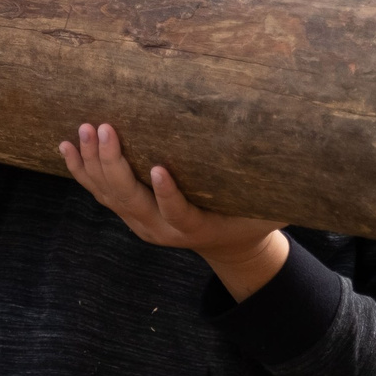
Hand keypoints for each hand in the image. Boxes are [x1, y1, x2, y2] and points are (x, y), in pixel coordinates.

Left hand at [58, 123, 289, 301]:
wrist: (230, 248)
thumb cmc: (254, 218)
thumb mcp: (271, 208)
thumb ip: (282, 188)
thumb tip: (308, 154)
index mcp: (196, 228)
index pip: (179, 214)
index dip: (169, 195)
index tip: (161, 169)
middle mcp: (161, 230)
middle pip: (131, 201)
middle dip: (114, 165)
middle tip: (105, 128)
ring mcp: (141, 223)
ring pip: (109, 196)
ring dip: (93, 164)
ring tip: (84, 130)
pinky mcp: (129, 214)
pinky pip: (99, 193)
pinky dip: (82, 170)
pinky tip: (67, 146)